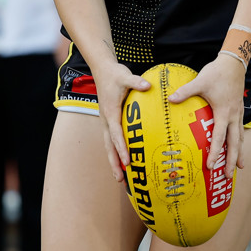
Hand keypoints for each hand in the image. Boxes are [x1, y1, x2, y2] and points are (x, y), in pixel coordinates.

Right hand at [95, 62, 150, 181]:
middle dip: (114, 163)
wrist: (102, 69)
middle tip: (121, 180)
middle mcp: (106, 120)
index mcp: (110, 113)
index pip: (116, 134)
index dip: (122, 148)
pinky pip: (112, 139)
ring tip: (120, 178)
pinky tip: (123, 159)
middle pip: (109, 146)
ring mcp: (106, 121)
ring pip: (109, 145)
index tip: (127, 161)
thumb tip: (148, 85)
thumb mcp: (125, 76)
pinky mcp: (109, 119)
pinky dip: (116, 151)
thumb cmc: (114, 74)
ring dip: (114, 160)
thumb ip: (136, 82)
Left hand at [168, 54, 245, 178]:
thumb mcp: (200, 81)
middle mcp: (233, 116)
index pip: (219, 138)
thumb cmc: (216, 73)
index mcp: (223, 113)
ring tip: (240, 167)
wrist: (234, 63)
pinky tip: (238, 146)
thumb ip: (185, 92)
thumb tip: (169, 99)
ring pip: (240, 138)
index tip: (210, 166)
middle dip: (232, 160)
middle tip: (229, 176)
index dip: (215, 153)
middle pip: (234, 143)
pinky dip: (239, 141)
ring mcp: (238, 114)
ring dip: (239, 153)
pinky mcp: (239, 110)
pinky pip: (240, 130)